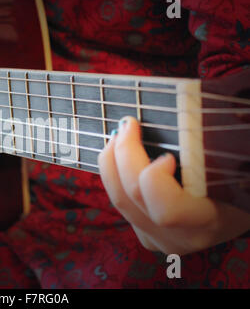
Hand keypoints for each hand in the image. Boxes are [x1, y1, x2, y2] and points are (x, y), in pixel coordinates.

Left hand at [98, 116, 249, 254]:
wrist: (234, 211)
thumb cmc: (241, 177)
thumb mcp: (238, 164)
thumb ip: (213, 145)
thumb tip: (197, 110)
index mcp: (208, 222)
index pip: (167, 210)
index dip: (156, 178)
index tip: (168, 155)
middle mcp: (180, 236)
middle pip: (133, 195)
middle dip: (124, 153)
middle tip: (128, 124)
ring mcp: (159, 239)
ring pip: (118, 199)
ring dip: (111, 161)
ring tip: (119, 134)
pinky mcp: (145, 235)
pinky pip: (120, 203)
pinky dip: (114, 174)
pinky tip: (120, 155)